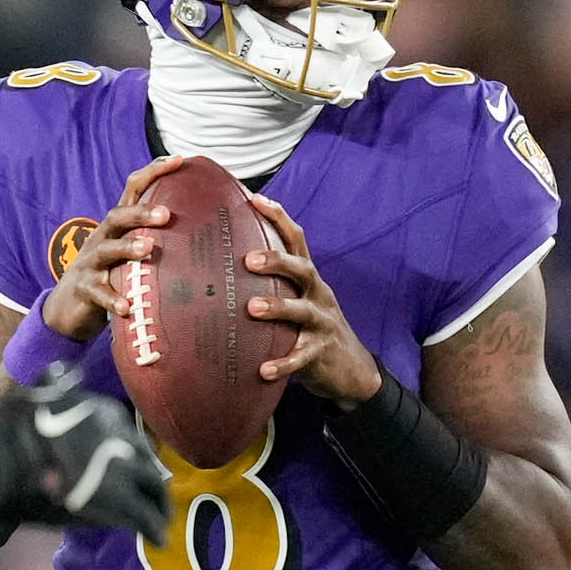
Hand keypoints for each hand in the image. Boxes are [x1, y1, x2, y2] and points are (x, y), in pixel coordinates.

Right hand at [5, 364, 171, 541]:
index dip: (131, 454)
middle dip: (152, 482)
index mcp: (100, 410)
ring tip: (158, 523)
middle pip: (147, 460)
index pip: (128, 434)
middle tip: (155, 500)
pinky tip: (156, 539)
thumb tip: (64, 370)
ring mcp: (120, 465)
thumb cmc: (0, 429)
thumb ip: (55, 382)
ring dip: (157, 507)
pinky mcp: (116, 498)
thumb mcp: (33, 391)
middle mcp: (118, 433)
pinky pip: (144, 516)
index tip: (131, 468)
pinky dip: (152, 528)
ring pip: (153, 488)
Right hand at [42, 156, 200, 341]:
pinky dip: (112, 299)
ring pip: (107, 250)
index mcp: (118, 225)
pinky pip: (98, 293)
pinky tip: (126, 306)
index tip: (178, 161)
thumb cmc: (112, 274)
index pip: (133, 189)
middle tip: (166, 215)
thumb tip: (206, 232)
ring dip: (127, 248)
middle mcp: (102, 237)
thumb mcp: (130, 251)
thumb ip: (155, 238)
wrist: (69, 305)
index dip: (153, 172)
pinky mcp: (85, 289)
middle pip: (118, 216)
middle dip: (141, 213)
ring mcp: (91, 263)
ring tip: (147, 249)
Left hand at [243, 190, 382, 404]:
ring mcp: (321, 323)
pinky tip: (264, 370)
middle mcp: (317, 295)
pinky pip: (301, 358)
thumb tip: (219, 271)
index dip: (278, 218)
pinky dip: (283, 363)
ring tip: (253, 308)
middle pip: (302, 269)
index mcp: (308, 279)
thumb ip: (270, 285)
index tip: (254, 199)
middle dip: (277, 261)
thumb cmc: (310, 330)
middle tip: (248, 259)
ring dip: (278, 307)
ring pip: (302, 311)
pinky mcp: (320, 353)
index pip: (296, 240)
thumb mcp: (296, 301)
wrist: (351, 370)